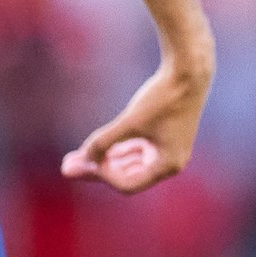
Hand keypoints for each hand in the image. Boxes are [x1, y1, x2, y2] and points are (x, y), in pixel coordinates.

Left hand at [61, 55, 209, 194]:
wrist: (189, 73)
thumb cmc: (163, 98)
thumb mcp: (130, 121)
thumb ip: (105, 141)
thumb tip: (81, 159)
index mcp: (167, 165)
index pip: (128, 183)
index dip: (103, 174)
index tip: (85, 158)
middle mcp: (169, 163)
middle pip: (126, 176)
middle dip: (97, 169)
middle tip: (67, 166)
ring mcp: (166, 150)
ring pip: (129, 164)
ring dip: (104, 160)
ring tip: (76, 157)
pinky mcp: (162, 137)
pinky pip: (135, 150)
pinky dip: (117, 150)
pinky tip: (96, 147)